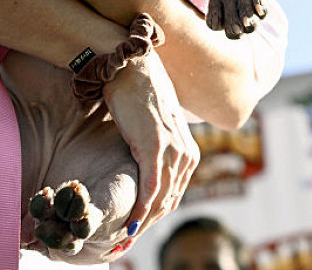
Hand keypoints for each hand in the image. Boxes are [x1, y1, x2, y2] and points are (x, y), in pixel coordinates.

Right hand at [101, 49, 197, 235]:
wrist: (133, 68)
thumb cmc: (138, 96)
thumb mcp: (152, 129)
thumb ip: (154, 149)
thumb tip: (142, 164)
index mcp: (188, 153)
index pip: (174, 195)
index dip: (156, 217)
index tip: (136, 231)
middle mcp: (186, 155)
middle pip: (168, 202)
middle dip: (148, 225)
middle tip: (125, 242)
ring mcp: (173, 152)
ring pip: (160, 200)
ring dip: (142, 223)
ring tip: (123, 238)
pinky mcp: (156, 148)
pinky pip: (151, 188)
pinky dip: (141, 209)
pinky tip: (130, 223)